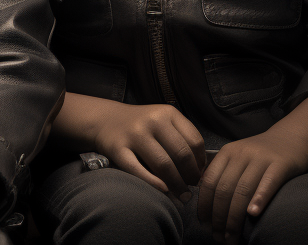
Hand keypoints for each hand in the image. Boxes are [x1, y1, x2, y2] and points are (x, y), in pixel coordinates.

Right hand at [57, 94, 206, 199]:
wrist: (105, 119)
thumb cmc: (141, 125)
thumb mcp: (163, 121)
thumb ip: (181, 137)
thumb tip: (201, 170)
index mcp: (167, 113)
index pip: (195, 141)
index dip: (201, 162)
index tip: (200, 174)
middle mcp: (152, 121)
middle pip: (181, 154)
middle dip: (191, 176)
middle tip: (191, 188)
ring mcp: (134, 134)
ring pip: (163, 164)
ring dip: (176, 184)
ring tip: (181, 195)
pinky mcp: (118, 148)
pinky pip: (138, 170)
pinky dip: (153, 183)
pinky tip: (164, 191)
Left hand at [197, 93, 307, 242]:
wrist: (293, 137)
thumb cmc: (262, 154)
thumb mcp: (238, 157)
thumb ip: (223, 173)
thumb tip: (207, 203)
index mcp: (227, 153)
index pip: (209, 181)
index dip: (204, 205)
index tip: (204, 223)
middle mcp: (241, 154)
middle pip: (224, 189)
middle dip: (219, 217)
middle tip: (219, 237)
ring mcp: (261, 158)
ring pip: (242, 190)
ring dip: (235, 218)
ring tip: (232, 236)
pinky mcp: (281, 164)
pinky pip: (268, 183)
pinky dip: (259, 199)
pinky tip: (253, 214)